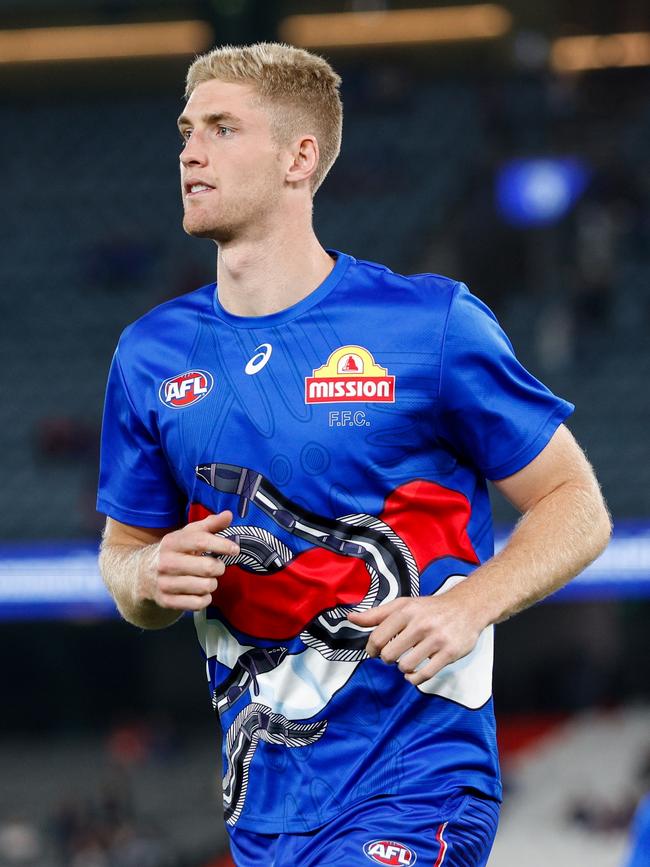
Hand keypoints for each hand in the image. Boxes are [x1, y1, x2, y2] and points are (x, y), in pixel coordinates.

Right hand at [139, 511, 238, 611]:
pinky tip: (200, 592)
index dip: (222, 545)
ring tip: (206, 579)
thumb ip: (210, 524)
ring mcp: (164, 583)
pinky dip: (205, 599)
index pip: (200, 541)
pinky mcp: (166, 601)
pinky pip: (197, 604)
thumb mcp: (188, 535)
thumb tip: (228, 515)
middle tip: (217, 566)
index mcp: (172, 542)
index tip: (235, 549)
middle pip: (207, 567)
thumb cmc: (174, 552)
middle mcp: (166, 562)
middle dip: (219, 568)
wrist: (142, 574)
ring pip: (205, 587)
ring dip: (212, 584)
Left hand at [347, 591, 484, 685]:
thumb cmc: (430, 609)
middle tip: (393, 655)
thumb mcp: (403, 605)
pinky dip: (414, 679)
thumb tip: (350, 617)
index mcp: (406, 611)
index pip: (377, 637)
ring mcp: (436, 639)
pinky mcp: (449, 653)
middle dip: (387, 659)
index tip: (374, 652)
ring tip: (406, 662)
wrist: (467, 608)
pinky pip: (424, 675)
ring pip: (406, 666)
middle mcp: (420, 624)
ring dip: (402, 668)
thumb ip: (376, 614)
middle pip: (389, 655)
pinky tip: (413, 674)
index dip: (371, 649)